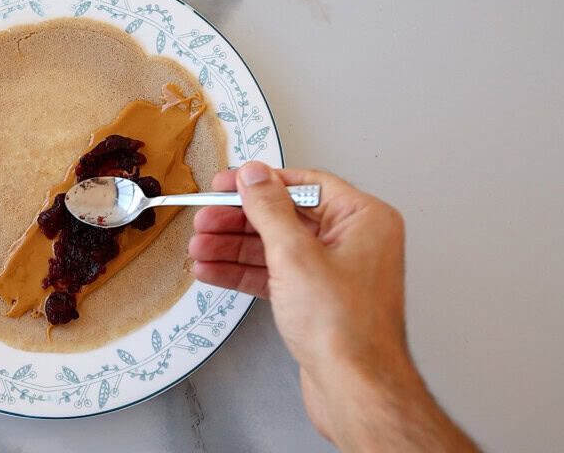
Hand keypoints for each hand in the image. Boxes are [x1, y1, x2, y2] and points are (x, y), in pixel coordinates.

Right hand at [189, 162, 476, 451]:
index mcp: (363, 220)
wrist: (353, 389)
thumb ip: (269, 209)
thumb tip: (253, 175)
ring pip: (275, 247)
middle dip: (238, 221)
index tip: (226, 184)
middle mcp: (354, 242)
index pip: (304, 184)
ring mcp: (335, 272)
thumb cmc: (345, 329)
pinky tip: (215, 271)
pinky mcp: (318, 300)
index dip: (259, 183)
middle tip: (205, 220)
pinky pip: (276, 274)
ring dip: (233, 247)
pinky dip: (244, 272)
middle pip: (285, 216)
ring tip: (200, 248)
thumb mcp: (295, 255)